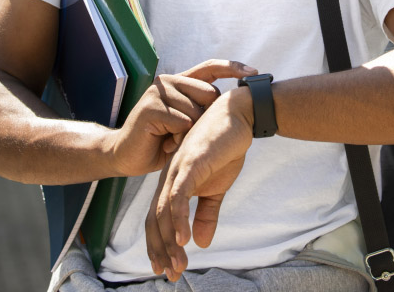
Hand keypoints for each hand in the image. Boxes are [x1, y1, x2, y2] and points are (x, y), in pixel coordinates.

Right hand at [109, 60, 255, 177]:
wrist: (125, 155)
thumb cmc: (160, 140)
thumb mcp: (186, 122)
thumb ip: (201, 109)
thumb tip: (231, 103)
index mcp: (179, 81)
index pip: (211, 67)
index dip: (233, 68)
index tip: (255, 72)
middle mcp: (169, 81)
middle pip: (210, 94)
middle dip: (205, 119)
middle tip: (184, 134)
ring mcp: (158, 92)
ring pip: (197, 112)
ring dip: (188, 133)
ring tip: (171, 140)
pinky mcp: (151, 108)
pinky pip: (181, 123)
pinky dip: (177, 138)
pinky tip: (164, 143)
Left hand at [145, 86, 254, 280]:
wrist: (238, 117)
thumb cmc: (225, 148)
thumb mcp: (218, 187)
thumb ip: (207, 213)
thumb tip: (201, 243)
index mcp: (173, 182)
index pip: (158, 218)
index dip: (160, 245)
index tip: (166, 269)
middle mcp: (169, 177)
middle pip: (155, 219)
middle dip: (161, 250)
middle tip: (170, 275)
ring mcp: (178, 170)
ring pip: (164, 212)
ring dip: (170, 242)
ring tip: (177, 266)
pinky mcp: (190, 164)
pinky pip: (179, 196)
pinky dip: (179, 219)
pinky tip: (183, 239)